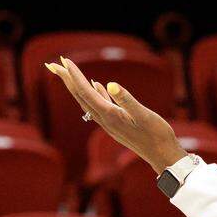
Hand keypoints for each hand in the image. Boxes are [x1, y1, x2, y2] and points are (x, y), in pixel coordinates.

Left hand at [44, 56, 186, 173]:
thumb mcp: (144, 115)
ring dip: (77, 86)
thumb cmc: (157, 135)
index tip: (64, 61)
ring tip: (69, 73)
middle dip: (67, 80)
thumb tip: (112, 85)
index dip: (75, 76)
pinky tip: (97, 86)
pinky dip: (96, 93)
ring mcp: (110, 123)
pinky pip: (101, 106)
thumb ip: (127, 100)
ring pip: (88, 101)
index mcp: (110, 116)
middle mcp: (105, 120)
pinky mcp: (117, 124)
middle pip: (81, 97)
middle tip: (53, 64)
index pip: (87, 93)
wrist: (163, 155)